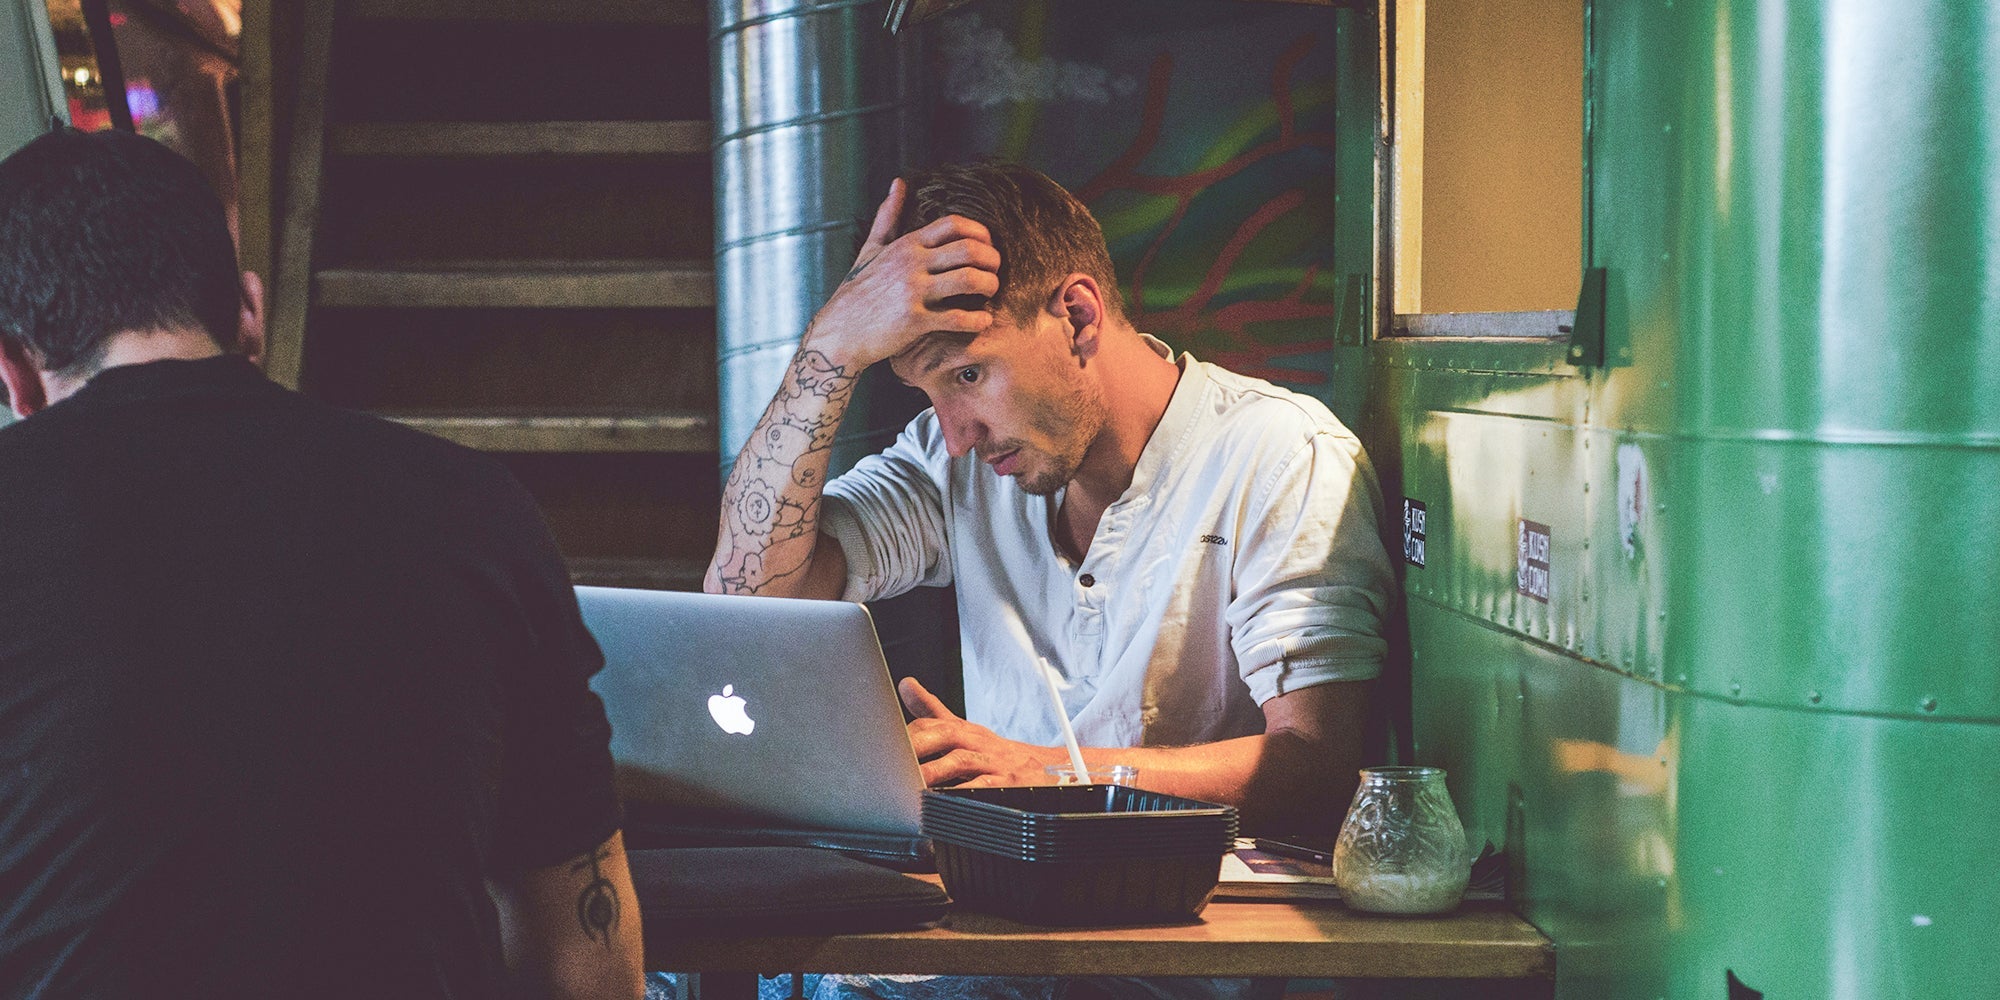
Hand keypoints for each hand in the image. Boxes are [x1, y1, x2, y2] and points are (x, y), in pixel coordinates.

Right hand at [802, 179, 1001, 369]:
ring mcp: (912, 291)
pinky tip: (983, 321)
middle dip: (992, 260)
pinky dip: (978, 320)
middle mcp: (911, 263)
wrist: (839, 332)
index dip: (980, 233)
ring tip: (991, 293)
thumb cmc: (858, 291)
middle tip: (995, 271)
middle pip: (969, 249)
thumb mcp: (871, 249)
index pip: (954, 224)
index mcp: (906, 244)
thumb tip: (898, 183)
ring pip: (969, 280)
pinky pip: (958, 318)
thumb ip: (888, 217)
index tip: (987, 247)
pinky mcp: (914, 321)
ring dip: (989, 286)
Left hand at [899, 677, 1061, 787]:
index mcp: (963, 729)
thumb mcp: (964, 728)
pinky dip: (966, 791)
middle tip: (892, 762)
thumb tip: (905, 684)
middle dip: (918, 745)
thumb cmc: (995, 751)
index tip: (883, 744)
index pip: (931, 722)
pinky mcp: (1008, 781)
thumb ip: (933, 710)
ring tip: (912, 783)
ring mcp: (993, 760)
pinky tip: (948, 800)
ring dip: (935, 771)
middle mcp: (977, 740)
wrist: (1045, 768)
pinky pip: (984, 785)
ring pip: (961, 760)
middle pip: (945, 734)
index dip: (907, 732)